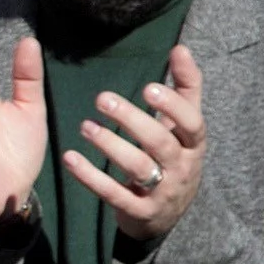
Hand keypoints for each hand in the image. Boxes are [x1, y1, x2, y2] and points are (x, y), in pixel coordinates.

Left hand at [67, 44, 208, 248]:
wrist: (167, 216)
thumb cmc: (174, 157)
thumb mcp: (185, 126)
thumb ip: (186, 87)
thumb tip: (180, 47)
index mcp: (194, 144)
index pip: (191, 123)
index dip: (173, 106)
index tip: (148, 87)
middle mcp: (182, 168)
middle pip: (160, 143)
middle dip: (132, 121)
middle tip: (102, 99)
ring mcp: (162, 192)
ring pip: (139, 168)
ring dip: (110, 146)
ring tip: (86, 126)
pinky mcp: (139, 211)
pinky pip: (114, 194)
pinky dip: (91, 177)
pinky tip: (70, 159)